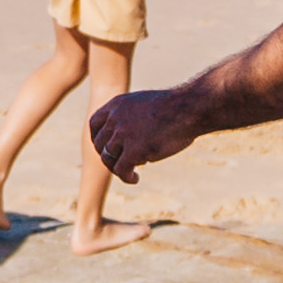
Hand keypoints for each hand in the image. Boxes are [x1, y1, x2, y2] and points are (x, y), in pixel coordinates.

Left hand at [89, 85, 204, 183]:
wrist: (188, 108)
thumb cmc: (174, 107)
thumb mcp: (144, 104)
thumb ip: (131, 116)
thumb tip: (127, 136)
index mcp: (116, 104)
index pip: (94, 124)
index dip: (97, 139)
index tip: (106, 148)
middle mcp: (115, 118)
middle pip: (100, 144)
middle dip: (108, 156)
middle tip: (121, 164)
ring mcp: (123, 134)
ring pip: (108, 158)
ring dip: (117, 168)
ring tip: (130, 173)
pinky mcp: (133, 151)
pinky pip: (121, 170)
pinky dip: (126, 177)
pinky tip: (136, 178)